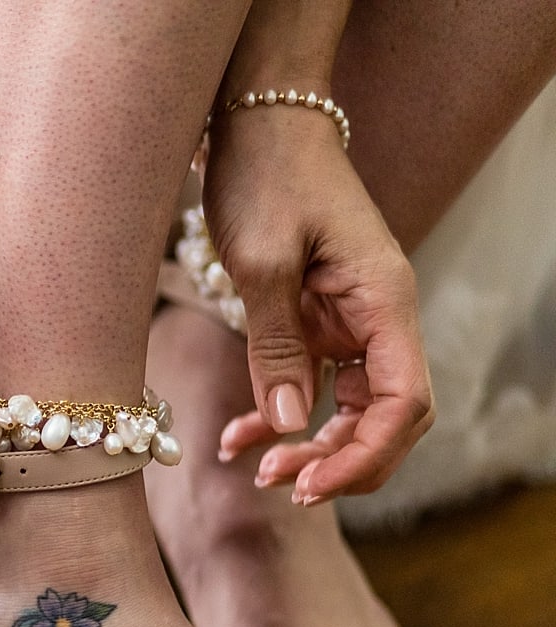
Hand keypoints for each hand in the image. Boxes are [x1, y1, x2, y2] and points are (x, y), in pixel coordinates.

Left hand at [202, 106, 433, 502]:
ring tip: (259, 471)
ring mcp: (351, 322)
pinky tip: (240, 441)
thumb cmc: (265, 176)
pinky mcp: (318, 322)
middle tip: (280, 485)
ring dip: (312, 447)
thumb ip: (274, 344)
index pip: (404, 401)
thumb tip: (290, 420)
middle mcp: (379, 317)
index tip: (315, 483)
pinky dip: (280, 418)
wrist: (259, 124)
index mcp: (383, 301)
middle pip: (386, 416)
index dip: (367, 453)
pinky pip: (313, 386)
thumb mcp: (260, 261)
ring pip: (350, 409)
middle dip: (341, 459)